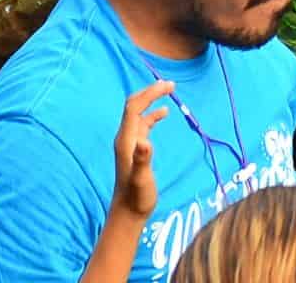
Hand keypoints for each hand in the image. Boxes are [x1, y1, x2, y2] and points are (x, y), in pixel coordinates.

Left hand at [105, 80, 175, 227]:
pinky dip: (153, 114)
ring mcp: (129, 143)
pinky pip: (143, 124)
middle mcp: (125, 138)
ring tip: (169, 90)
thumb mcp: (142, 180)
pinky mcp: (135, 149)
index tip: (167, 86)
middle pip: (134, 106)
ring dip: (151, 100)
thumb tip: (145, 141)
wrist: (128, 212)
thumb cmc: (136, 197)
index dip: (149, 94)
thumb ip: (143, 160)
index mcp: (125, 140)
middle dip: (150, 92)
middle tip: (170, 84)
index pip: (134, 108)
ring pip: (138, 113)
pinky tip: (164, 112)